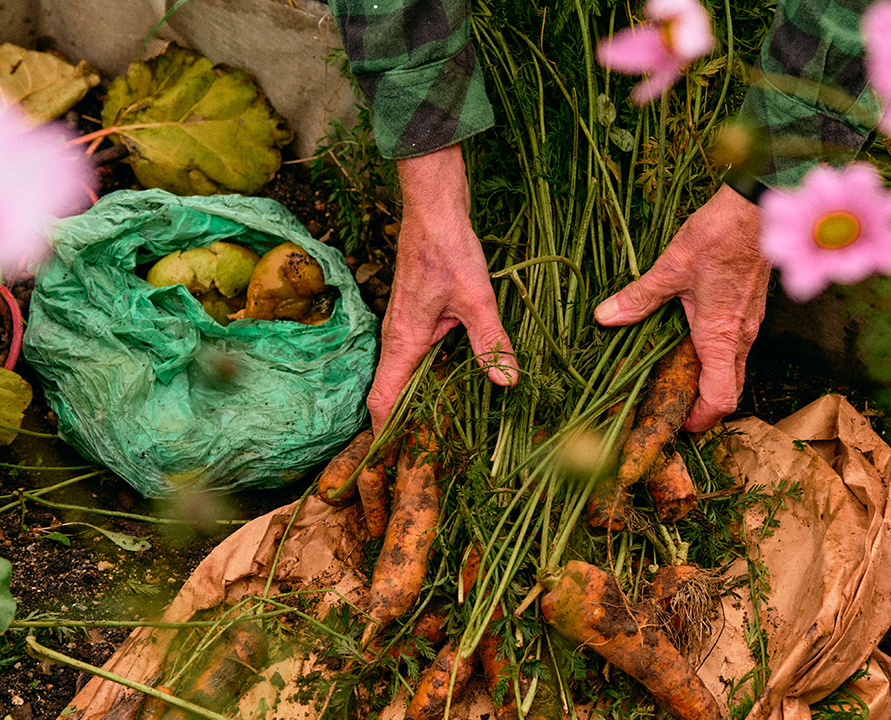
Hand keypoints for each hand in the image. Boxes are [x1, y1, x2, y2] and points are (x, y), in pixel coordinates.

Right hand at [367, 145, 518, 433]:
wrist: (433, 210)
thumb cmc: (450, 251)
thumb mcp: (478, 300)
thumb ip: (491, 342)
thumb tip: (507, 381)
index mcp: (404, 341)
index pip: (383, 399)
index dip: (385, 433)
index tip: (391, 462)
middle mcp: (396, 337)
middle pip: (388, 392)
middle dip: (400, 425)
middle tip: (422, 456)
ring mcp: (402, 326)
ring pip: (399, 375)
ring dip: (411, 402)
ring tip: (435, 431)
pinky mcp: (413, 315)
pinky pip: (410, 357)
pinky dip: (420, 379)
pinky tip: (446, 385)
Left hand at [594, 185, 768, 432]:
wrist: (757, 209)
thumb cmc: (719, 236)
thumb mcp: (671, 268)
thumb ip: (639, 297)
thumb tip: (606, 316)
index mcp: (719, 336)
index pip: (721, 398)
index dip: (701, 419)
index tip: (678, 423)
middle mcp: (740, 337)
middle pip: (730, 390)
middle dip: (704, 407)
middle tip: (675, 406)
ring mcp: (750, 324)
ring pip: (734, 368)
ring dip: (710, 380)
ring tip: (677, 375)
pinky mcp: (752, 310)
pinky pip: (737, 347)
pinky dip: (717, 357)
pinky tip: (692, 340)